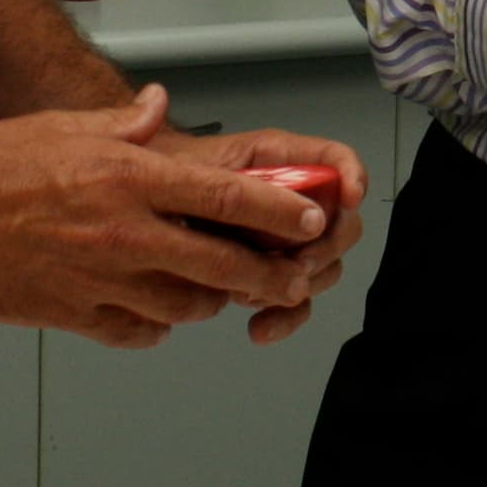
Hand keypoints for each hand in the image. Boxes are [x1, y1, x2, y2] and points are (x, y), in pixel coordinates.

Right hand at [0, 87, 337, 347]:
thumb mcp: (63, 127)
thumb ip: (122, 126)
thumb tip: (157, 108)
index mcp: (127, 177)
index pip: (226, 198)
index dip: (279, 212)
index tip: (313, 220)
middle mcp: (122, 231)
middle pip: (222, 266)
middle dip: (267, 276)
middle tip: (290, 279)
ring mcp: (99, 279)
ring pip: (185, 307)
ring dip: (208, 302)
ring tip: (214, 291)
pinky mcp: (73, 316)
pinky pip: (137, 333)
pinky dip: (154, 327)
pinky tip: (152, 313)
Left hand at [147, 122, 369, 343]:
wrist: (136, 216)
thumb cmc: (158, 182)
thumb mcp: (179, 167)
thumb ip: (210, 174)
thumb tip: (247, 190)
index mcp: (275, 161)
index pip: (333, 159)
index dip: (350, 174)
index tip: (349, 197)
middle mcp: (288, 201)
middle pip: (340, 220)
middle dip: (324, 246)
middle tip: (297, 263)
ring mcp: (283, 242)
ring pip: (325, 265)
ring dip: (299, 285)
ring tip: (256, 292)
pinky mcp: (271, 277)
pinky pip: (297, 302)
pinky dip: (284, 318)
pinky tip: (259, 327)